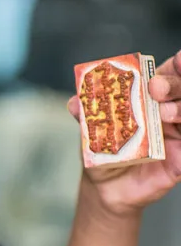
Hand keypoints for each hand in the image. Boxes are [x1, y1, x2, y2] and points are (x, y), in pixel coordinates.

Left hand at [68, 52, 180, 214]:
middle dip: (174, 84)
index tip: (179, 59)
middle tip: (155, 88)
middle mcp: (168, 112)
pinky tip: (176, 143)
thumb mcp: (91, 131)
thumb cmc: (102, 151)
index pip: (170, 73)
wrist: (105, 187)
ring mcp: (177, 134)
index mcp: (149, 98)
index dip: (179, 64)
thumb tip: (75, 102)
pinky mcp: (180, 159)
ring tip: (163, 114)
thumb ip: (85, 114)